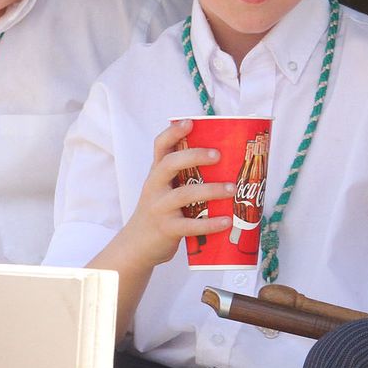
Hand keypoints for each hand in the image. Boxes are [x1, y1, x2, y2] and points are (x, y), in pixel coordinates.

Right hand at [113, 120, 233, 269]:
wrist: (136, 246)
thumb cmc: (159, 213)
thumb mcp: (164, 190)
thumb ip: (184, 177)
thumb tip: (226, 164)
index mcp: (156, 174)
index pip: (159, 147)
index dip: (173, 132)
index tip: (189, 122)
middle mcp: (155, 187)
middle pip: (169, 164)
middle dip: (194, 156)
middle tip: (218, 155)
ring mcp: (159, 208)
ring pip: (183, 194)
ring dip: (210, 190)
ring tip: (231, 189)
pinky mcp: (167, 230)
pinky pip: (190, 225)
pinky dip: (210, 223)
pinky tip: (226, 221)